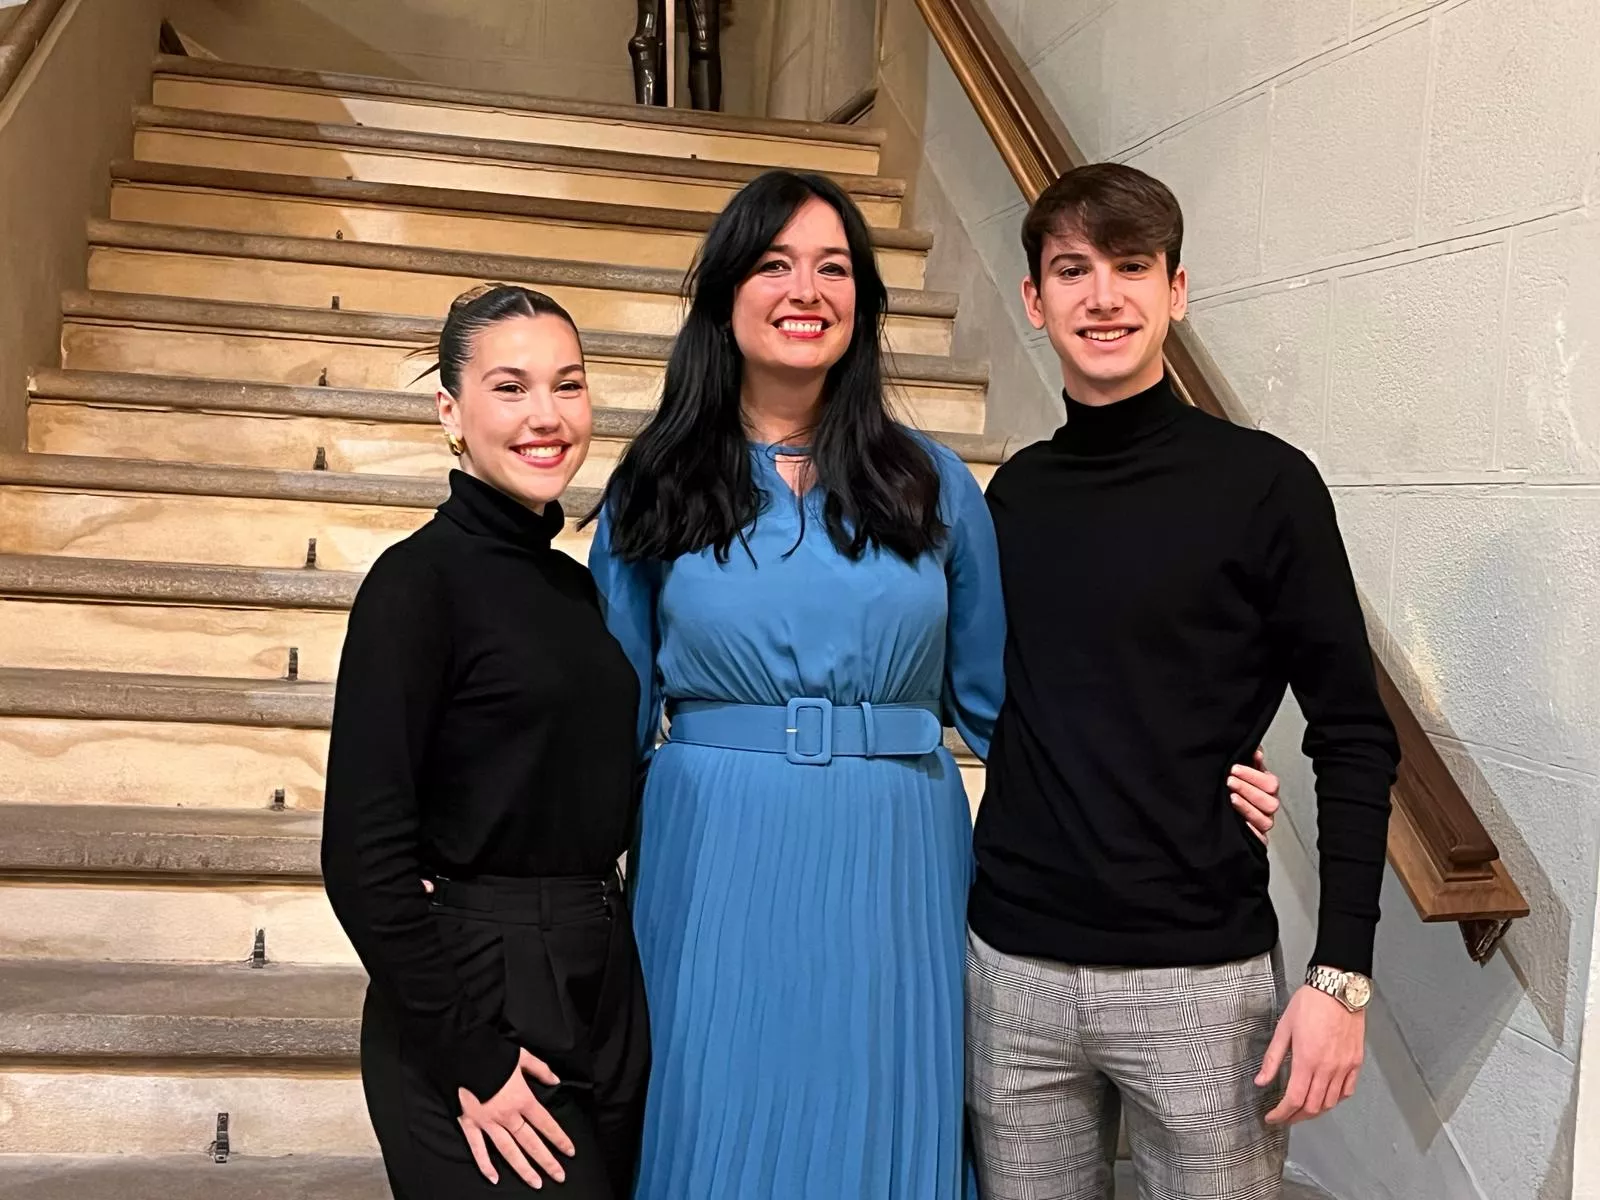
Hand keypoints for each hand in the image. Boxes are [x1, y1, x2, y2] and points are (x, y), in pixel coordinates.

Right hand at [456, 1049, 575, 1186]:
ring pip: (509, 1151)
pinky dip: (485, 1165)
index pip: (545, 1123)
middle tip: (559, 1177)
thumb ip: (540, 1070)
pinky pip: (478, 1148)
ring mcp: (488, 1123)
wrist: (463, 1054)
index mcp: (522, 1099)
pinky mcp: (470, 1124)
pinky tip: (494, 1179)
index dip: (559, 1138)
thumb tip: (555, 1081)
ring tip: (536, 1183)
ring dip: (523, 1169)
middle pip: (531, 1142)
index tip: (570, 1152)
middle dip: (547, 1161)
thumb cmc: (493, 1054)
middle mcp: (507, 1116)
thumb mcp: (522, 1057)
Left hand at [1228, 747, 1279, 843]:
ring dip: (1247, 808)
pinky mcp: (1258, 838)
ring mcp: (1264, 823)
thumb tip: (1256, 751)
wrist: (1222, 812)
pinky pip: (1260, 839)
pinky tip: (1240, 823)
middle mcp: (1269, 807)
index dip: (1253, 775)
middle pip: (1269, 802)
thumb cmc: (1236, 788)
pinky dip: (1251, 831)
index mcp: (1269, 789)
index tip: (1234, 768)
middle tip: (1230, 781)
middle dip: (1248, 790)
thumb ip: (1250, 760)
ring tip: (1231, 798)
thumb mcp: (1243, 772)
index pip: (1270, 783)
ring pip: (1265, 820)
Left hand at [1256, 985, 1364, 1123]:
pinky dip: (1335, 1100)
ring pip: (1330, 1103)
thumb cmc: (1311, 1003)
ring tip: (1302, 1110)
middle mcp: (1328, 1067)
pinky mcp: (1356, 1062)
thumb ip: (1273, 1059)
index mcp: (1307, 1060)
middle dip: (1296, 1117)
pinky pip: (1347, 1091)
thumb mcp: (1283, 1028)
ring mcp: (1344, 1066)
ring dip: (1315, 1111)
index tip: (1272, 1118)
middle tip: (1285, 1117)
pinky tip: (1326, 1098)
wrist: (1337, 989)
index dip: (1281, 1114)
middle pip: (1313, 1107)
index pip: (1294, 1099)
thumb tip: (1261, 1080)